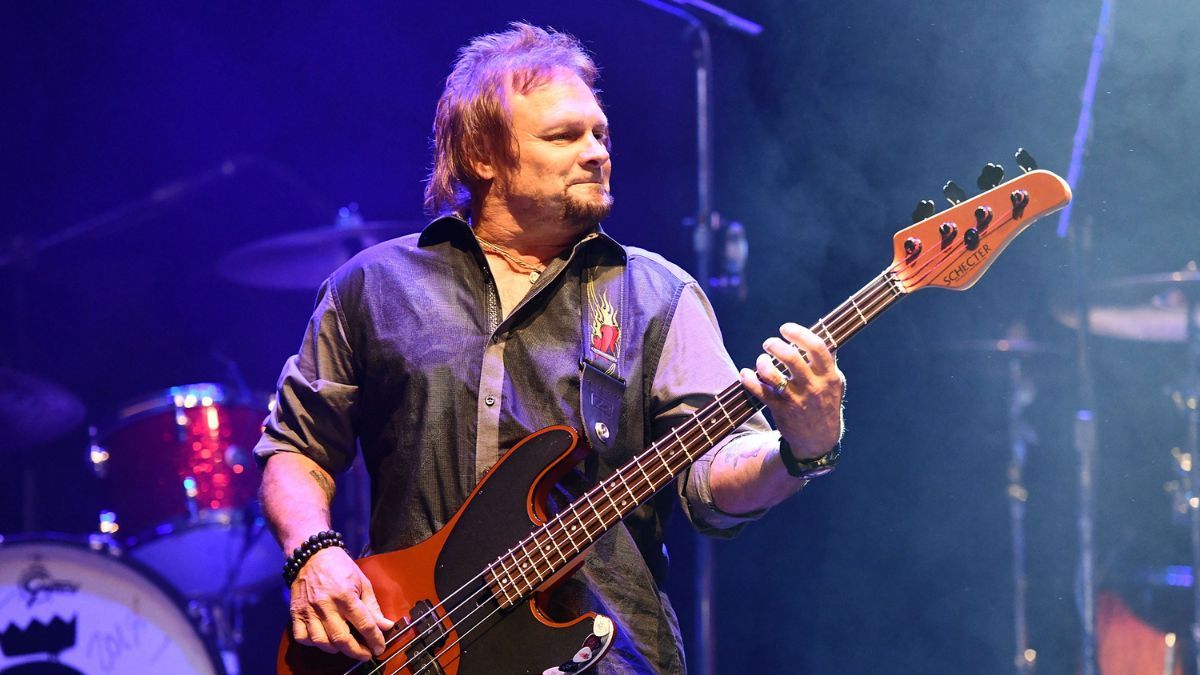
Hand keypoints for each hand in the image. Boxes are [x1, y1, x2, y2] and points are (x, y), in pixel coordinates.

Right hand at [290, 546, 394, 660]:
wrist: (313, 555)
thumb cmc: (340, 567)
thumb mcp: (362, 582)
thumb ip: (373, 606)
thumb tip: (385, 625)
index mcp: (346, 595)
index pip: (364, 624)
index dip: (374, 639)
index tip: (379, 648)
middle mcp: (326, 605)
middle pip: (341, 638)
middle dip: (356, 651)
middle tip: (365, 654)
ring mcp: (309, 610)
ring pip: (321, 641)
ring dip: (335, 649)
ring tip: (345, 646)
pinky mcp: (296, 612)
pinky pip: (302, 637)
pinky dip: (312, 643)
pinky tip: (323, 639)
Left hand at [739, 323, 844, 458]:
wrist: (819, 439)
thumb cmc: (825, 403)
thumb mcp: (835, 383)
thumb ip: (827, 361)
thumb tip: (818, 332)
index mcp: (829, 376)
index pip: (816, 347)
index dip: (799, 333)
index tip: (785, 328)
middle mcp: (813, 386)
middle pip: (791, 358)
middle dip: (775, 345)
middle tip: (768, 343)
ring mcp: (796, 399)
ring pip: (773, 375)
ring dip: (762, 363)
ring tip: (761, 360)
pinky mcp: (781, 410)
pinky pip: (761, 391)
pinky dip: (749, 380)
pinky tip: (745, 374)